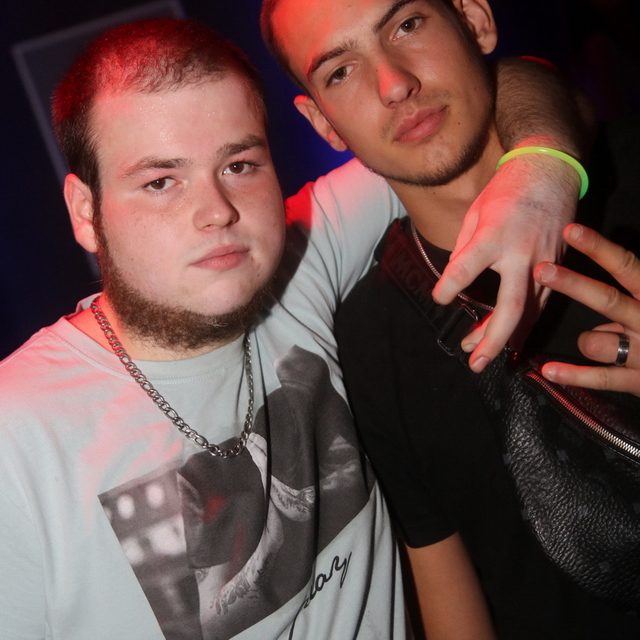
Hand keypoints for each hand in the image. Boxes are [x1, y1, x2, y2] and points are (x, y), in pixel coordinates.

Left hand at [433, 144, 579, 371]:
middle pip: (511, 305)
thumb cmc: (505, 193)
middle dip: (491, 338)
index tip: (439, 298)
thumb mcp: (474, 214)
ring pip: (528, 311)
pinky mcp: (555, 268)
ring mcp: (543, 262)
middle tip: (473, 362)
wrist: (550, 173)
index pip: (466, 268)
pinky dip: (522, 324)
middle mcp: (522, 252)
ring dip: (504, 338)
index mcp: (494, 234)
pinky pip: (539, 304)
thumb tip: (453, 280)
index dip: (449, 287)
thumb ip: (463, 250)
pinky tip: (506, 339)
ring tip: (479, 356)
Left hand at [534, 224, 639, 396]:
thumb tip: (591, 306)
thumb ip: (630, 303)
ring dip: (586, 341)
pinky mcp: (639, 381)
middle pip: (608, 300)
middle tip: (543, 270)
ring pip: (596, 343)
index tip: (572, 232)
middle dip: (573, 284)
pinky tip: (549, 371)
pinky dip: (573, 374)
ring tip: (596, 344)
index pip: (628, 266)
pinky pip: (600, 378)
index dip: (599, 248)